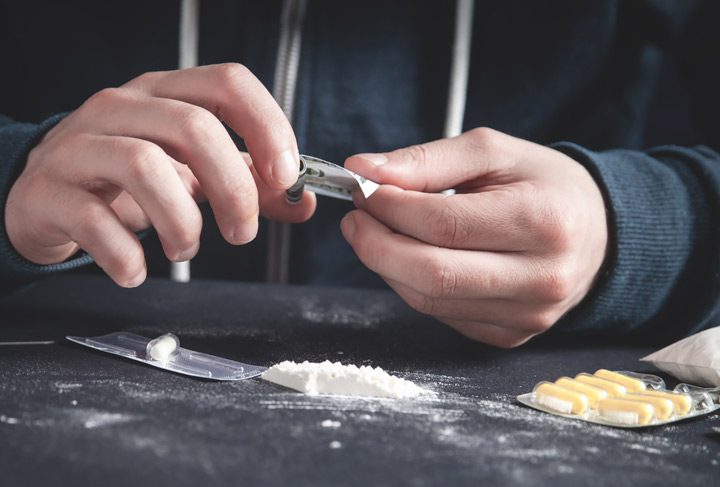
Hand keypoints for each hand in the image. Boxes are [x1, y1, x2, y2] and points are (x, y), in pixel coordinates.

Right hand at [5, 64, 315, 286]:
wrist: (47, 195)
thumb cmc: (127, 179)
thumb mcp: (191, 171)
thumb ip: (247, 183)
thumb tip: (301, 201)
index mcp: (166, 94)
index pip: (228, 83)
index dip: (268, 127)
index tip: (286, 178)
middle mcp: (123, 108)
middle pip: (195, 128)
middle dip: (234, 190)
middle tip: (242, 233)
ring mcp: (81, 145)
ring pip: (144, 165)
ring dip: (182, 222)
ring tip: (186, 249)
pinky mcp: (50, 190)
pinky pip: (94, 220)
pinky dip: (127, 255)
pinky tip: (137, 270)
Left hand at [341, 128, 607, 347]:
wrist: (598, 234)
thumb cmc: (543, 186)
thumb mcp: (494, 152)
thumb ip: (427, 159)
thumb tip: (364, 168)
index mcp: (542, 222)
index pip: (445, 224)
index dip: (391, 208)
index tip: (365, 189)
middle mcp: (540, 278)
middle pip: (431, 274)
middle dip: (376, 245)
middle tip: (357, 218)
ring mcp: (526, 316)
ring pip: (428, 300)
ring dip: (388, 266)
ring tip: (377, 233)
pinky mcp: (509, 335)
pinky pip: (441, 315)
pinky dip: (412, 286)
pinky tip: (412, 258)